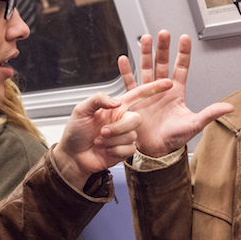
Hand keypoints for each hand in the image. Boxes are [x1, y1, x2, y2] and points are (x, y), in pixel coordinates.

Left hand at [53, 78, 172, 188]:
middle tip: (103, 131)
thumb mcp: (81, 109)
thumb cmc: (75, 132)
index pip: (138, 94)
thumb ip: (98, 99)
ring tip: (99, 141)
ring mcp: (125, 135)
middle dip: (120, 126)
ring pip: (132, 135)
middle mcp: (123, 119)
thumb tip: (116, 101)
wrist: (73, 156)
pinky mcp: (125, 150)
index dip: (153, 88)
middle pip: (136, 118)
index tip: (167, 83)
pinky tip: (105, 150)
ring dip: (113, 140)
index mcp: (116, 107)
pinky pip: (129, 149)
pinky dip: (114, 151)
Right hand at [118, 30, 233, 156]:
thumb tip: (229, 107)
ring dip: (146, 53)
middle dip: (163, 48)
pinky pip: (129, 83)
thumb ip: (210, 113)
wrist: (155, 150)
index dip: (183, 53)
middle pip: (162, 63)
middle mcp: (161, 89)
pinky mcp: (134, 100)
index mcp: (176, 92)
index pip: (181, 68)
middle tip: (164, 33)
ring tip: (146, 39)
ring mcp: (147, 93)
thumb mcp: (194, 125)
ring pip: (146, 68)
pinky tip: (124, 59)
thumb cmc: (174, 139)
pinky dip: (126, 71)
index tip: (184, 38)